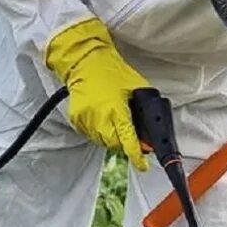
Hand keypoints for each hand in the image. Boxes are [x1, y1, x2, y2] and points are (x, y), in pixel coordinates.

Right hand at [46, 17, 149, 170]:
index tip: (142, 165)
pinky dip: (99, 131)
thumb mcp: (136, 88)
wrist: (85, 61)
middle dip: (124, 143)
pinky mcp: (76, 119)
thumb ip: (143, 111)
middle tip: (129, 134)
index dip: (136, 155)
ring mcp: (85, 119)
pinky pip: (90, 134)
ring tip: (114, 120)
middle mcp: (98, 117)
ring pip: (102, 141)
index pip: (127, 140)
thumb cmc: (112, 71)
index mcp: (115, 109)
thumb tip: (149, 131)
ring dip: (111, 137)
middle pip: (114, 144)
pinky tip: (102, 117)